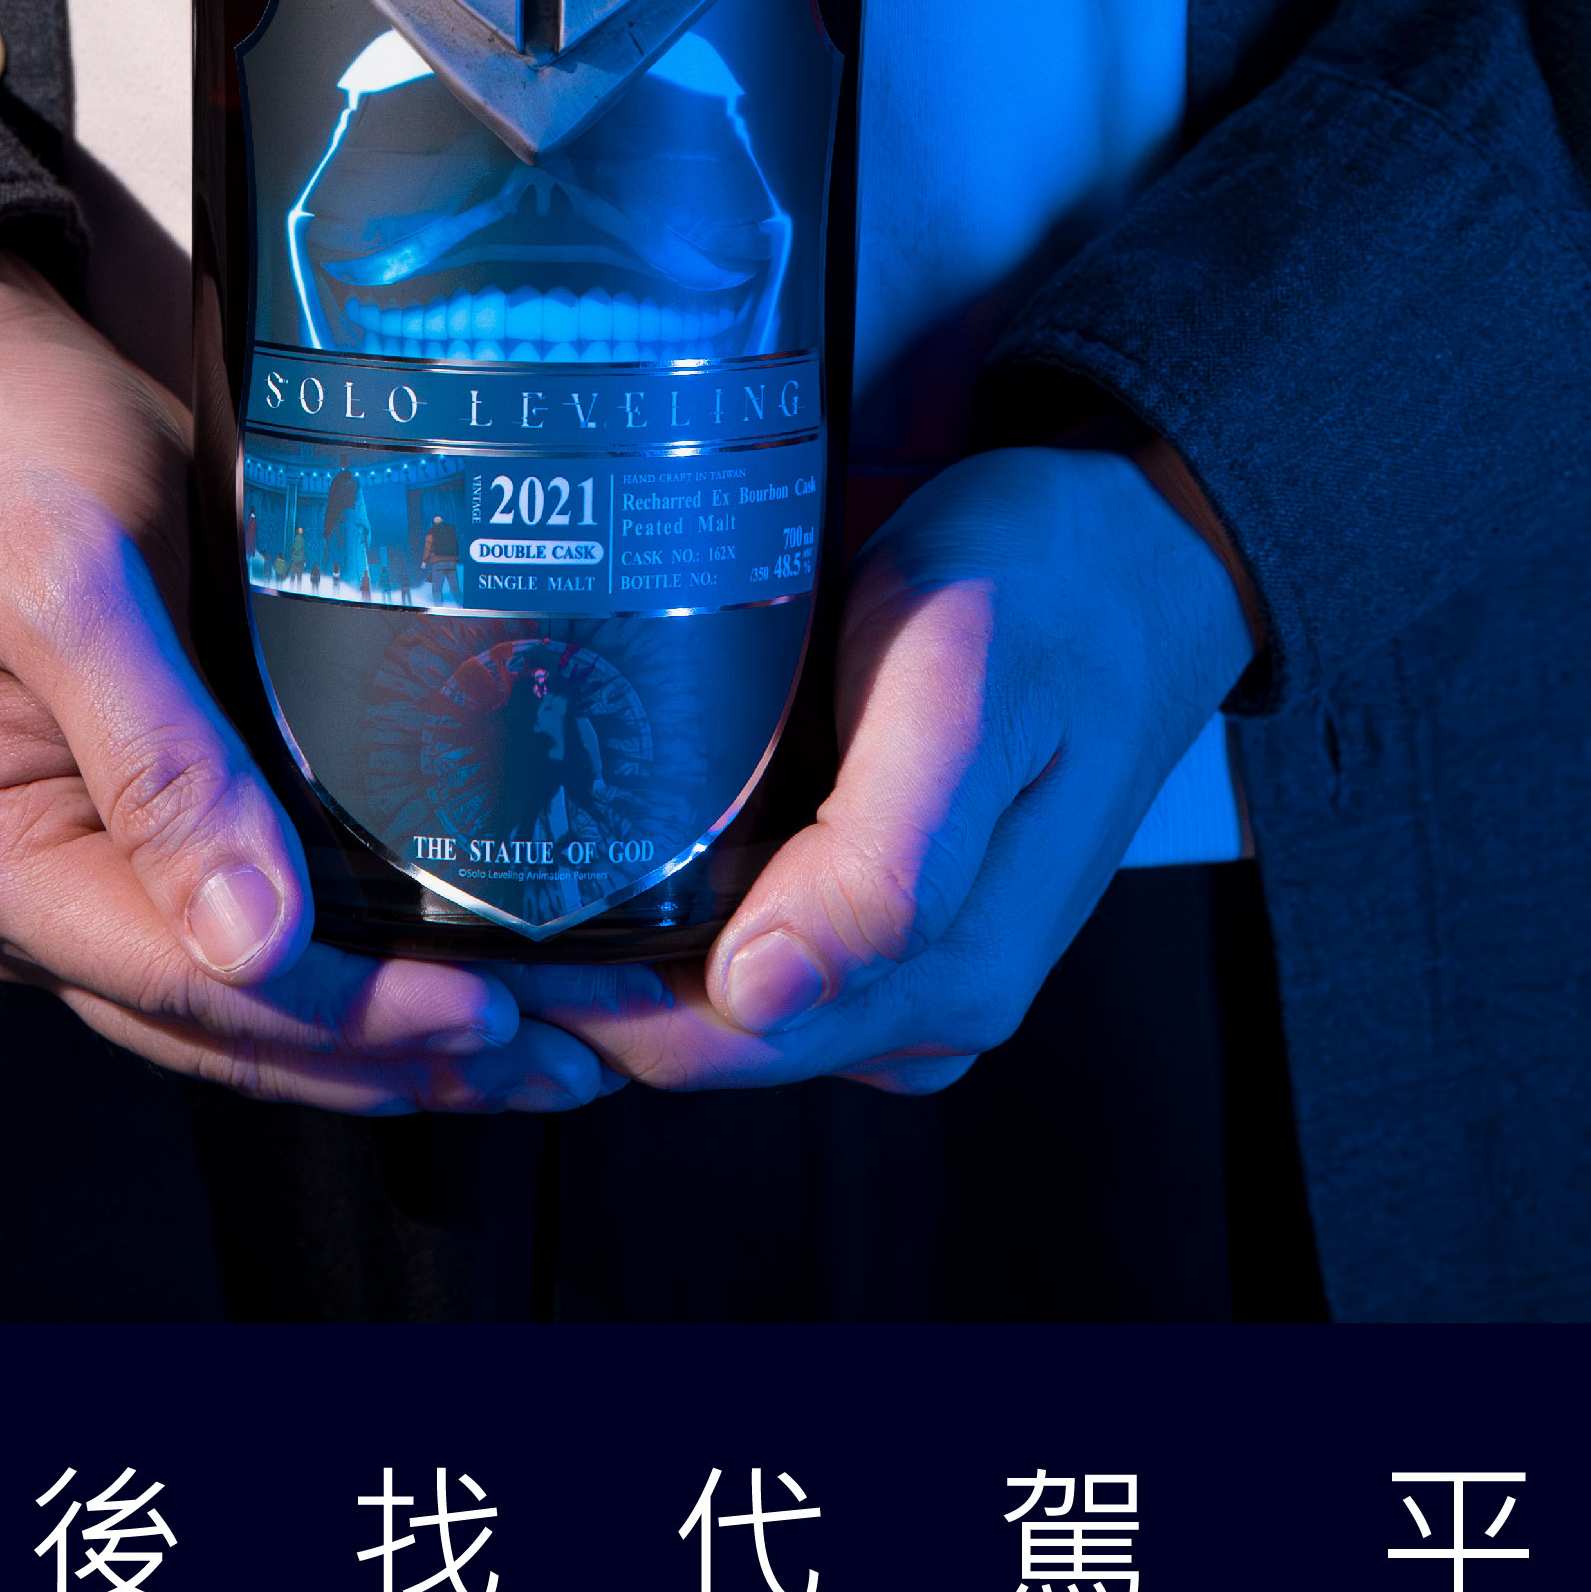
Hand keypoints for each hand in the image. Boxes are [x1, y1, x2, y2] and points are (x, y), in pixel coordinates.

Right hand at [0, 241, 617, 1113]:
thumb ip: (156, 757)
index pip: (192, 983)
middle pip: (231, 1032)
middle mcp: (24, 903)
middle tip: (571, 1069)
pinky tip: (468, 974)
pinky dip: (359, 967)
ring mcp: (79, 879)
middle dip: (402, 1059)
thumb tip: (253, 937)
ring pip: (250, 1011)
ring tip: (555, 1054)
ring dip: (395, 1040)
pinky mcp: (137, 838)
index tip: (494, 1014)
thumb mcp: (69, 580)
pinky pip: (254, 937)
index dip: (351, 1016)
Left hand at [508, 437, 1264, 1092]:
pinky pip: (749, 952)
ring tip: (494, 876)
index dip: (582, 1005)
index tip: (471, 931)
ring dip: (609, 966)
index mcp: (943, 974)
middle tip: (449, 899)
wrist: (1141, 545)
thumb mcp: (963, 690)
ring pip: (715, 1006)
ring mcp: (907, 965)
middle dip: (575, 998)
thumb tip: (765, 993)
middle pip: (700, 1042)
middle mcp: (922, 999)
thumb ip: (886, 857)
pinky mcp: (888, 914)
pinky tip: (597, 855)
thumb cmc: (1052, 591)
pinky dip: (665, 923)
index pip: (712, 1046)